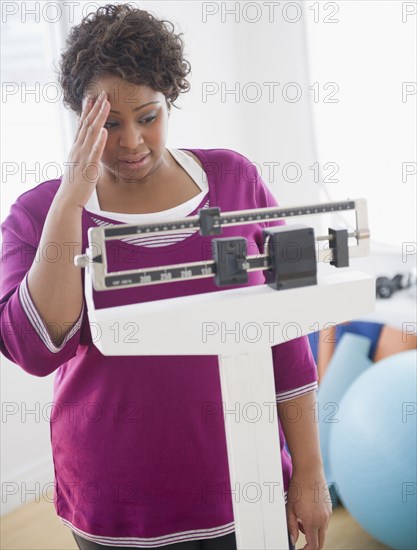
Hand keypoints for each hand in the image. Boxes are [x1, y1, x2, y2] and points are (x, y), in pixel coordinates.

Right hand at [55, 91, 109, 209]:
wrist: (68, 199)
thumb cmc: (76, 184)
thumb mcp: (80, 165)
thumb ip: (85, 154)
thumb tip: (91, 148)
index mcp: (77, 148)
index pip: (82, 125)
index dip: (88, 110)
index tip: (92, 97)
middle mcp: (78, 148)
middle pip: (87, 124)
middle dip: (95, 107)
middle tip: (102, 93)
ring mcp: (83, 156)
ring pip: (91, 133)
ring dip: (99, 117)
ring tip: (106, 104)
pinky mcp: (89, 167)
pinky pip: (95, 151)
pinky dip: (99, 140)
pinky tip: (104, 130)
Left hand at [286, 468, 331, 549]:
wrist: (309, 470)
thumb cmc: (298, 487)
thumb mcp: (290, 507)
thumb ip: (292, 526)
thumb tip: (294, 539)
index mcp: (312, 521)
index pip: (313, 546)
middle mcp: (323, 520)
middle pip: (320, 542)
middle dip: (311, 545)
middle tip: (301, 543)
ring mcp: (328, 513)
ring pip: (322, 531)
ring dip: (313, 532)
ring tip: (300, 520)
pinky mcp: (329, 507)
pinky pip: (324, 521)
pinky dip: (317, 523)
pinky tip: (307, 512)